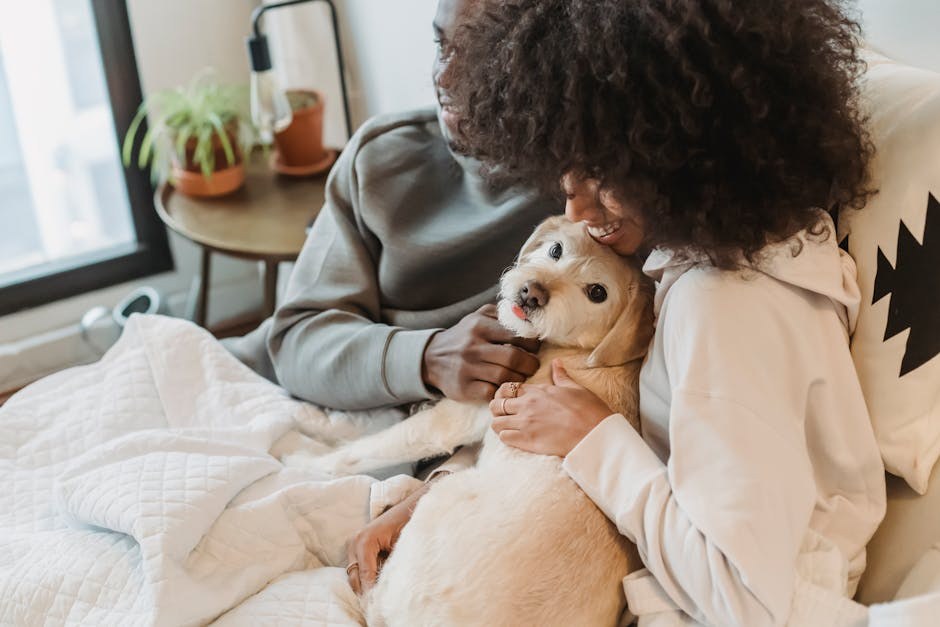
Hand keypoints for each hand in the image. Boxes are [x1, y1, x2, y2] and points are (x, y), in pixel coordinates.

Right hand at [346, 483, 427, 594]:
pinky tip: (377, 583)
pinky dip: (366, 577)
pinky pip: (358, 568)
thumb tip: (386, 586)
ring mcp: (353, 543)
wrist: (409, 506)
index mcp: (364, 540)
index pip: (365, 574)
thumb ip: (392, 565)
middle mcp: (354, 542)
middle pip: (355, 577)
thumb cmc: (407, 522)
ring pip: (354, 574)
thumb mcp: (401, 545)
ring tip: (378, 596)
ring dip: (365, 584)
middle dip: (365, 591)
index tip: (378, 604)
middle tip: (377, 605)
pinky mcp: (356, 547)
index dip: (372, 590)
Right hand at [423, 304, 539, 401]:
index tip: (534, 347)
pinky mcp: (464, 388)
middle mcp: (472, 347)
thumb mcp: (478, 317)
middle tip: (532, 364)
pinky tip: (504, 385)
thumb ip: (503, 314)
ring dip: (520, 378)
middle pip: (514, 358)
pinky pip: (492, 392)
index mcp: (478, 326)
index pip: (516, 334)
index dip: (532, 343)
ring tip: (521, 375)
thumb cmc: (464, 336)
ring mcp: (467, 369)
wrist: (431, 358)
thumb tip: (528, 317)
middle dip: (531, 363)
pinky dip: (502, 390)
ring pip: (505, 377)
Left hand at [489, 360, 613, 456]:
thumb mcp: (575, 388)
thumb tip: (556, 362)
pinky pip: (504, 438)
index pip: (508, 388)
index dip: (504, 395)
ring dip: (500, 425)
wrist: (595, 434)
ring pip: (496, 423)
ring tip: (509, 428)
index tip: (509, 401)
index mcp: (538, 391)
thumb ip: (561, 376)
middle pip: (496, 405)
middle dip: (497, 409)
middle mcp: (527, 405)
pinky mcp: (527, 441)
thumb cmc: (589, 411)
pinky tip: (516, 438)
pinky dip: (506, 438)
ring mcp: (525, 423)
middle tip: (505, 415)